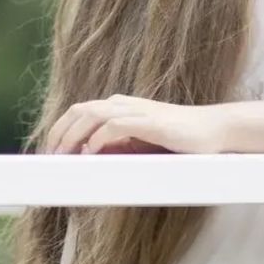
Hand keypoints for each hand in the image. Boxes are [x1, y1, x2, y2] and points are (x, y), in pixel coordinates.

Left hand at [42, 94, 231, 155]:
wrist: (214, 131)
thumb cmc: (178, 140)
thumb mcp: (140, 146)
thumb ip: (116, 148)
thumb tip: (87, 159)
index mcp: (119, 107)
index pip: (79, 112)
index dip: (60, 129)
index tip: (50, 152)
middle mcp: (123, 104)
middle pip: (79, 111)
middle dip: (59, 132)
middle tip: (50, 156)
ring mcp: (137, 110)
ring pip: (92, 114)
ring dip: (73, 135)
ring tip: (63, 155)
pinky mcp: (150, 121)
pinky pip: (115, 125)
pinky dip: (98, 137)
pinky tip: (91, 152)